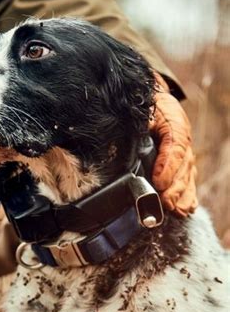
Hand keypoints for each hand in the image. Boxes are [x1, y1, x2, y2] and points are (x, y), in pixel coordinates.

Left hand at [150, 73, 197, 216]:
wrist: (152, 100)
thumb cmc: (145, 106)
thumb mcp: (141, 109)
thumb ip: (137, 121)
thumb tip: (123, 131)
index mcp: (173, 122)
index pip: (175, 144)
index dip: (168, 165)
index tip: (159, 183)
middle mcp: (182, 139)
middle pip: (183, 165)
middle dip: (175, 187)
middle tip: (166, 203)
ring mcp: (184, 152)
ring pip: (187, 175)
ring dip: (182, 195)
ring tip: (177, 211)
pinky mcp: (181, 163)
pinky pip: (187, 180)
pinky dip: (187, 196)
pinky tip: (185, 209)